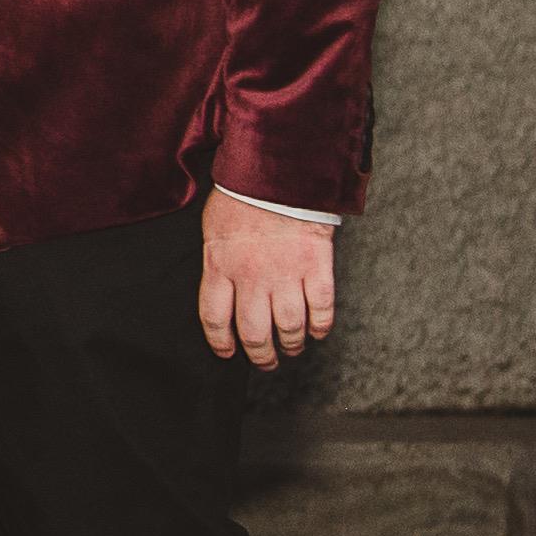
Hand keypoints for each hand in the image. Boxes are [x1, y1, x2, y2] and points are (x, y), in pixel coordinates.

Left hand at [196, 191, 335, 367]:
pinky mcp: (316, 266)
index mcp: (220, 266)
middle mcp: (252, 276)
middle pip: (254, 331)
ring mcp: (286, 273)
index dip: (221, 342)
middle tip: (266, 362)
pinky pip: (321, 308)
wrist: (280, 172)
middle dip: (260, 355)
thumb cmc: (242, 196)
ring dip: (291, 344)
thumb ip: (217, 262)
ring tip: (291, 349)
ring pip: (289, 326)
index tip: (227, 353)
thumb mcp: (214, 230)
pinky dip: (320, 326)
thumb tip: (222, 290)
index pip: (215, 318)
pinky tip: (317, 332)